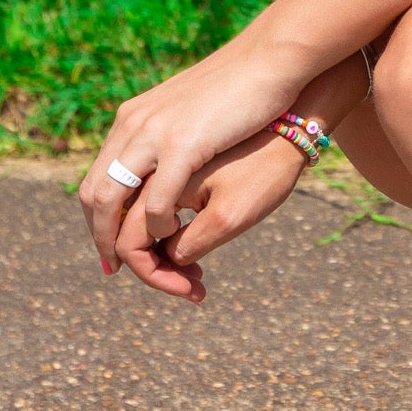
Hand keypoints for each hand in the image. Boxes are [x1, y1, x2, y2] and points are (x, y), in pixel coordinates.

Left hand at [77, 43, 301, 276]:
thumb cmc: (243, 86)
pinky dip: (158, 227)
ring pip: (111, 199)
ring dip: (120, 239)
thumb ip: (171, 133)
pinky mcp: (182, 144)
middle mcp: (133, 124)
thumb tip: (167, 157)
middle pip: (95, 193)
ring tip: (140, 263)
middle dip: (100, 237)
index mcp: (133, 118)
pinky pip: (155, 200)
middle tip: (116, 268)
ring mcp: (154, 133)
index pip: (96, 178)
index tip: (110, 249)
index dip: (97, 219)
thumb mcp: (193, 112)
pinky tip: (175, 234)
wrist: (272, 58)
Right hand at [114, 128, 308, 305]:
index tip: (190, 290)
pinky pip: (147, 196)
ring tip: (192, 270)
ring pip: (133, 213)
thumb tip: (166, 258)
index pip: (130, 243)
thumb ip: (189, 242)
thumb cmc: (265, 169)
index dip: (155, 275)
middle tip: (187, 287)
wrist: (288, 120)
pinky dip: (160, 225)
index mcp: (157, 179)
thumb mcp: (230, 215)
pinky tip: (186, 239)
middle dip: (150, 266)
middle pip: (123, 229)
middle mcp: (147, 164)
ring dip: (155, 248)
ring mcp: (154, 155)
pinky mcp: (169, 153)